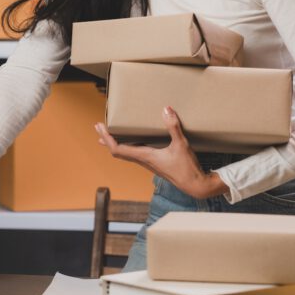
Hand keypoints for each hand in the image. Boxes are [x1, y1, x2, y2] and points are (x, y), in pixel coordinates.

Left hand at [95, 106, 229, 199]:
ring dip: (116, 143)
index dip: (107, 138)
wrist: (195, 186)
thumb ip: (173, 127)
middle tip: (99, 127)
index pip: (118, 149)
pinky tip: (132, 142)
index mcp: (145, 156)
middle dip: (107, 139)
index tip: (100, 127)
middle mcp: (143, 161)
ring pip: (126, 154)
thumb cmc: (187, 168)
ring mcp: (148, 163)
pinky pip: (135, 154)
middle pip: (118, 151)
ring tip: (109, 134)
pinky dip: (127, 147)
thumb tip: (166, 109)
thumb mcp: (181, 145)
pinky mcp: (154, 163)